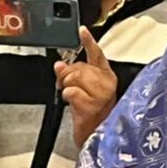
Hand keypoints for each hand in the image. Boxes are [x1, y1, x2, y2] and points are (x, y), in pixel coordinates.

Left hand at [56, 27, 118, 146]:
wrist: (95, 138)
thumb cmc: (92, 115)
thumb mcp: (83, 90)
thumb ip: (73, 74)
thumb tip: (59, 65)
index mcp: (107, 76)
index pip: (97, 54)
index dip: (89, 41)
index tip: (82, 30)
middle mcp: (107, 83)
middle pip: (78, 66)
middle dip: (67, 76)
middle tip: (67, 87)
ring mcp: (101, 94)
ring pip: (74, 77)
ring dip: (66, 86)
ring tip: (72, 97)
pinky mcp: (93, 105)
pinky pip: (71, 91)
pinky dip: (67, 97)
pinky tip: (74, 104)